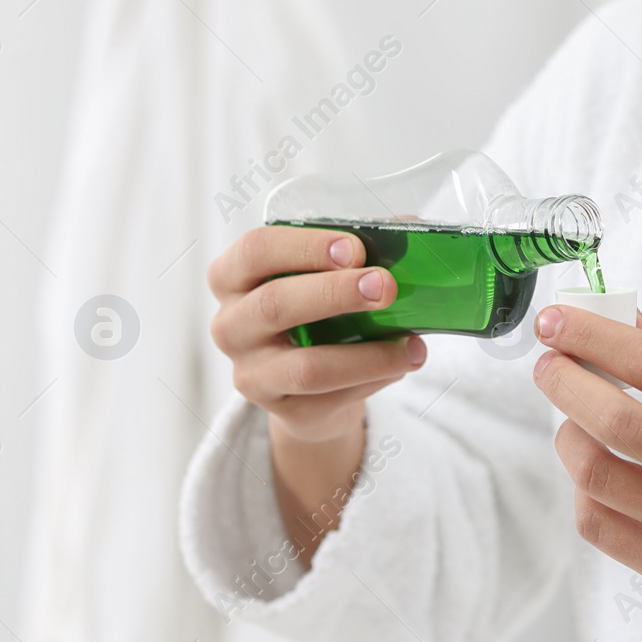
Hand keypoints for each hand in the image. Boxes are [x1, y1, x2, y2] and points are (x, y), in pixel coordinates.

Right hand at [207, 226, 427, 561]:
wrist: (309, 385)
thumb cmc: (317, 310)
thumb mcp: (324, 275)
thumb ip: (355, 251)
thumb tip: (409, 230)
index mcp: (234, 277)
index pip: (255, 251)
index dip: (304, 247)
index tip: (354, 248)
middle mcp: (230, 326)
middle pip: (274, 305)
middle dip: (336, 293)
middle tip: (386, 287)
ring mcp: (251, 374)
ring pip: (307, 367)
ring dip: (367, 354)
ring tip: (410, 344)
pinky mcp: (281, 412)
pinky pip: (331, 398)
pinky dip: (374, 379)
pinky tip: (402, 363)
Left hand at [531, 306, 641, 641]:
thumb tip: (623, 319)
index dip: (593, 334)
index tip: (559, 318)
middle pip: (614, 418)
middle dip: (563, 379)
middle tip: (548, 361)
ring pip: (593, 472)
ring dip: (565, 432)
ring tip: (570, 416)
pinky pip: (597, 523)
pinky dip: (580, 488)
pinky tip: (593, 471)